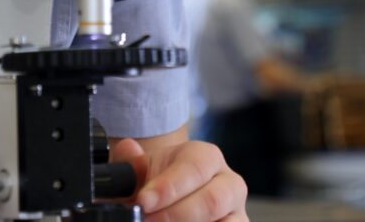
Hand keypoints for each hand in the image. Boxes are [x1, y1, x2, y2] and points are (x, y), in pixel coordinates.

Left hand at [110, 138, 247, 221]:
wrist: (173, 199)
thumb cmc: (159, 185)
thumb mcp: (144, 172)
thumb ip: (132, 165)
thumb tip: (127, 150)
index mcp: (206, 157)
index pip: (193, 168)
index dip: (168, 187)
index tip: (143, 201)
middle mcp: (229, 183)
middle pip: (211, 200)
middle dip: (175, 214)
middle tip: (146, 219)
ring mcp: (237, 212)